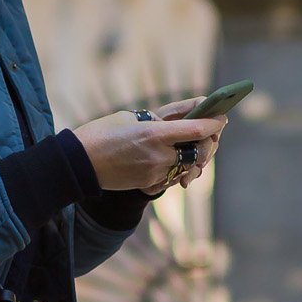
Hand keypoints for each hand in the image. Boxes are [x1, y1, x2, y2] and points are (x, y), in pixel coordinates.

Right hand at [72, 99, 225, 194]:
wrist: (79, 163)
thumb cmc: (101, 133)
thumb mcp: (129, 117)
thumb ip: (156, 120)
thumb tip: (176, 121)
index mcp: (154, 133)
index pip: (196, 129)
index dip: (214, 123)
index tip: (222, 117)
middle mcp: (159, 155)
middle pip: (198, 152)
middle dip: (209, 143)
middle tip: (211, 135)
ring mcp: (155, 173)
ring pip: (187, 167)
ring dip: (195, 158)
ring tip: (196, 148)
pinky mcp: (148, 184)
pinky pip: (172, 177)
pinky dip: (178, 169)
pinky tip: (176, 161)